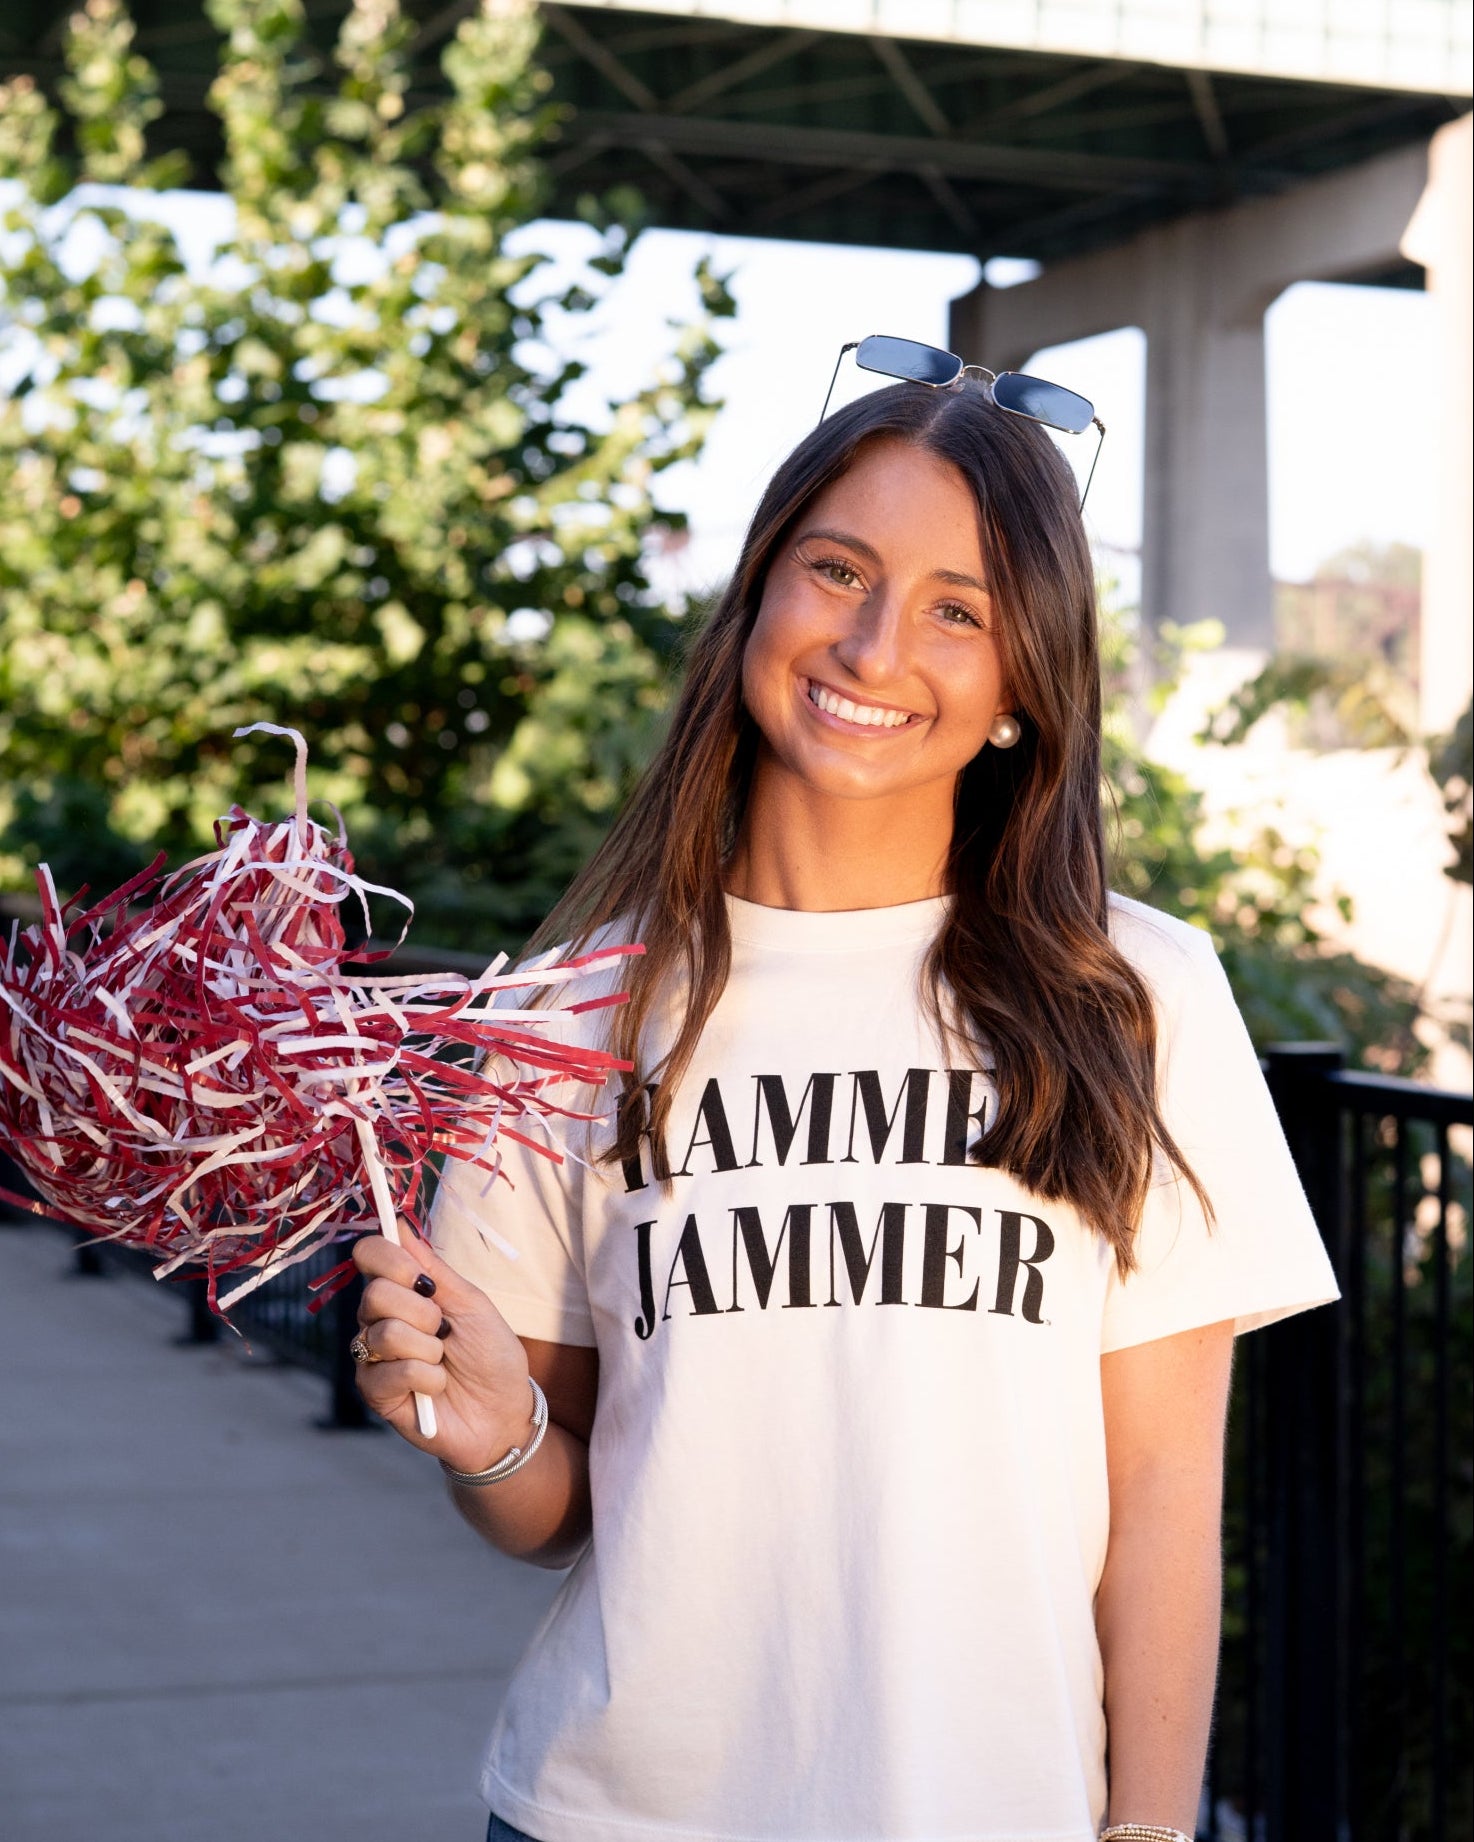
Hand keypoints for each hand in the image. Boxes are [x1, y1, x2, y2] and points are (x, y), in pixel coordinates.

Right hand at [351, 1227, 535, 1474]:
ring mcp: (373, 1357)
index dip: (390, 1259)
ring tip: (444, 1360)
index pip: (370, 1255)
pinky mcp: (376, 1393)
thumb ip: (432, 1268)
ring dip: (428, 1348)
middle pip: (375, 1293)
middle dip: (423, 1312)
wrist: (504, 1412)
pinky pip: (391, 1371)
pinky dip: (427, 1377)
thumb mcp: (471, 1303)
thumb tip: (398, 1224)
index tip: (422, 1280)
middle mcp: (379, 1319)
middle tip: (445, 1331)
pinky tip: (437, 1386)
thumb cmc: (491, 1355)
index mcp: (401, 1291)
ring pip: (384, 1333)